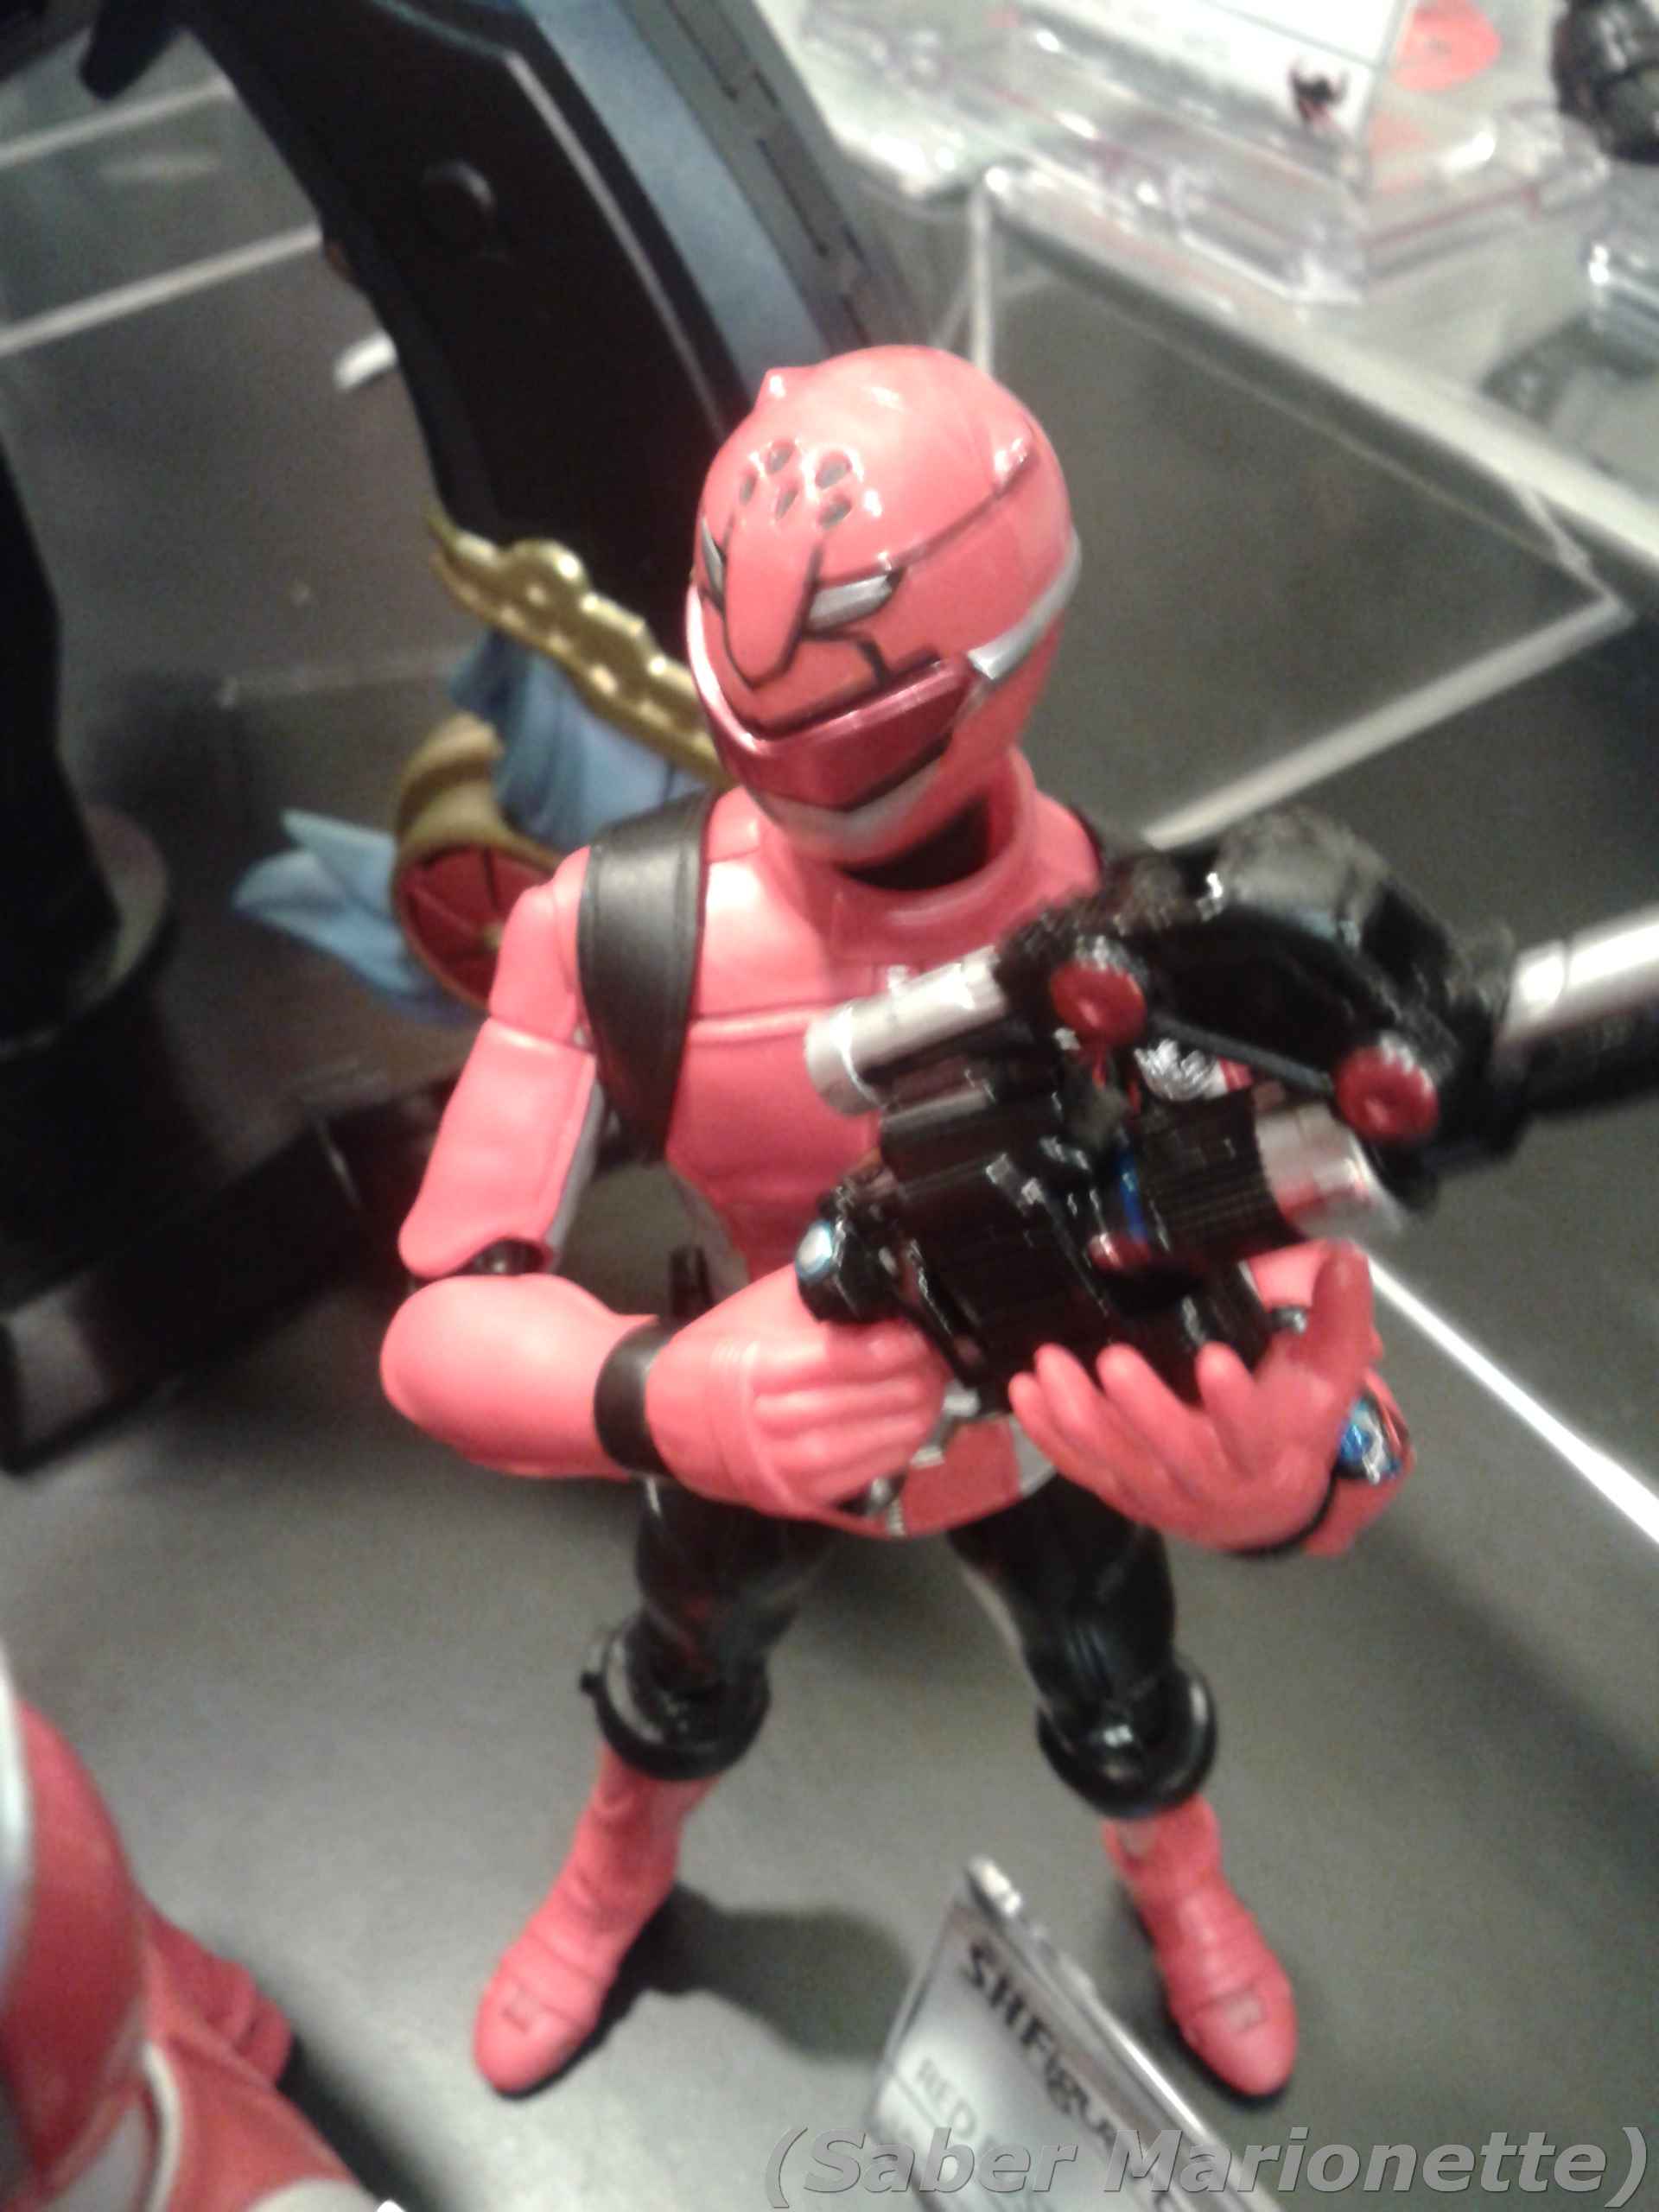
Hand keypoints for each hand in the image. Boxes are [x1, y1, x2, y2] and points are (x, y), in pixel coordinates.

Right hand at [645, 1266, 949, 1521]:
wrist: (662, 1412)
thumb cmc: (716, 1350)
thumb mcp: (761, 1306)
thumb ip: (820, 1293)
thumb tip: (884, 1285)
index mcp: (756, 1369)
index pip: (839, 1360)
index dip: (890, 1347)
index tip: (921, 1333)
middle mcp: (767, 1425)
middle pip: (859, 1404)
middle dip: (911, 1380)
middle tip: (939, 1358)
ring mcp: (781, 1467)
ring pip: (865, 1444)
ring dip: (912, 1416)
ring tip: (934, 1389)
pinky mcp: (792, 1495)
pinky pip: (859, 1476)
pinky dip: (893, 1450)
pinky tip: (912, 1426)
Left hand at [1008, 1246, 1376, 1550]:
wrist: (1268, 1502)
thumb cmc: (1295, 1424)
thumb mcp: (1329, 1374)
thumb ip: (1339, 1317)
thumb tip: (1346, 1258)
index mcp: (1273, 1454)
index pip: (1255, 1435)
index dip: (1235, 1405)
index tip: (1216, 1361)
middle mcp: (1217, 1484)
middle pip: (1178, 1455)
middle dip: (1143, 1410)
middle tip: (1112, 1361)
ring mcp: (1166, 1495)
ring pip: (1119, 1464)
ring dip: (1080, 1418)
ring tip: (1050, 1368)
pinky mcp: (1125, 1494)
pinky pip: (1083, 1469)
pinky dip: (1051, 1436)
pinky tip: (1025, 1396)